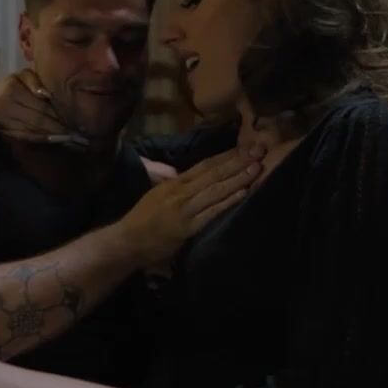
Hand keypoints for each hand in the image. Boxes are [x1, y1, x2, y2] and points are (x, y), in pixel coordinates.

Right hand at [0, 69, 70, 141]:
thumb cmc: (11, 85)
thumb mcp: (22, 76)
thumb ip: (35, 82)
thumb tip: (47, 95)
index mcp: (12, 89)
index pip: (40, 105)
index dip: (57, 114)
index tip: (73, 118)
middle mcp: (4, 105)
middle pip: (37, 119)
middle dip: (57, 126)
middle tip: (74, 131)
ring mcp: (2, 120)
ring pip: (31, 130)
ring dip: (51, 135)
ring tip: (67, 136)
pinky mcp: (2, 131)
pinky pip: (24, 137)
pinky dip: (39, 139)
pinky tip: (52, 140)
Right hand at [118, 147, 263, 266]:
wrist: (128, 241)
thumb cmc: (142, 219)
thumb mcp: (157, 194)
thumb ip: (175, 185)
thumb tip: (190, 176)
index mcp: (175, 183)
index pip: (205, 165)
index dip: (226, 155)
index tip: (245, 147)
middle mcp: (181, 192)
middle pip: (214, 173)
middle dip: (238, 161)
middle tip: (259, 150)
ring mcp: (186, 209)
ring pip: (216, 190)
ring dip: (238, 178)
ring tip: (257, 167)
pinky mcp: (188, 227)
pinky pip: (212, 211)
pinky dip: (228, 201)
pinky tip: (244, 192)